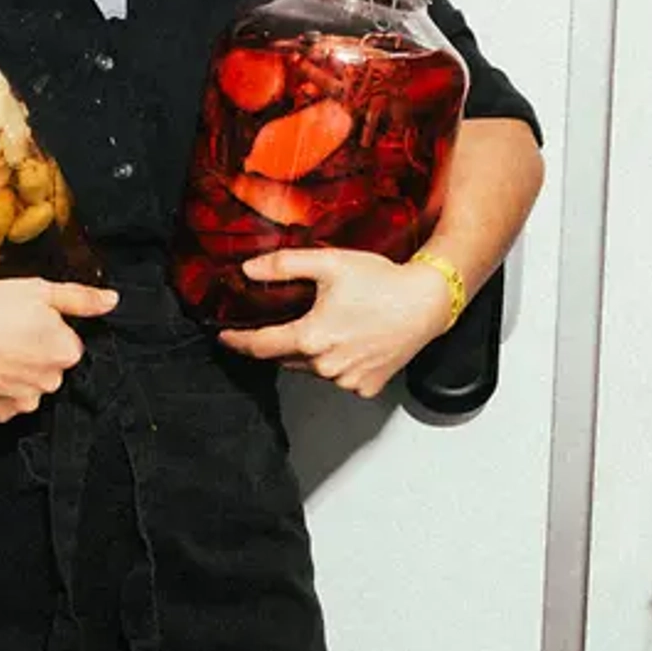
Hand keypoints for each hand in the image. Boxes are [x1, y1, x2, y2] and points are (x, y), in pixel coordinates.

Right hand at [0, 278, 118, 422]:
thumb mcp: (40, 290)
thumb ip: (80, 298)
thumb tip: (112, 301)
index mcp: (67, 352)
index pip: (67, 344)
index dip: (46, 330)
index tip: (24, 321)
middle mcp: (52, 382)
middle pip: (49, 368)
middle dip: (34, 355)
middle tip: (5, 334)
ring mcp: (24, 401)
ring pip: (27, 388)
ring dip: (16, 375)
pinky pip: (3, 404)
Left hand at [219, 249, 455, 398]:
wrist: (427, 302)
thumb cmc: (383, 283)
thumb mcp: (329, 263)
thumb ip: (284, 266)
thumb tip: (250, 270)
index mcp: (311, 337)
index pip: (260, 345)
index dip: (238, 341)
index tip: (225, 338)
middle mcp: (326, 365)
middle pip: (284, 358)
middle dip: (277, 343)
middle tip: (283, 323)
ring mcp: (346, 380)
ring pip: (311, 370)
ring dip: (308, 354)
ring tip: (326, 327)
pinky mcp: (364, 387)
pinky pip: (338, 378)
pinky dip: (336, 364)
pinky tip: (349, 342)